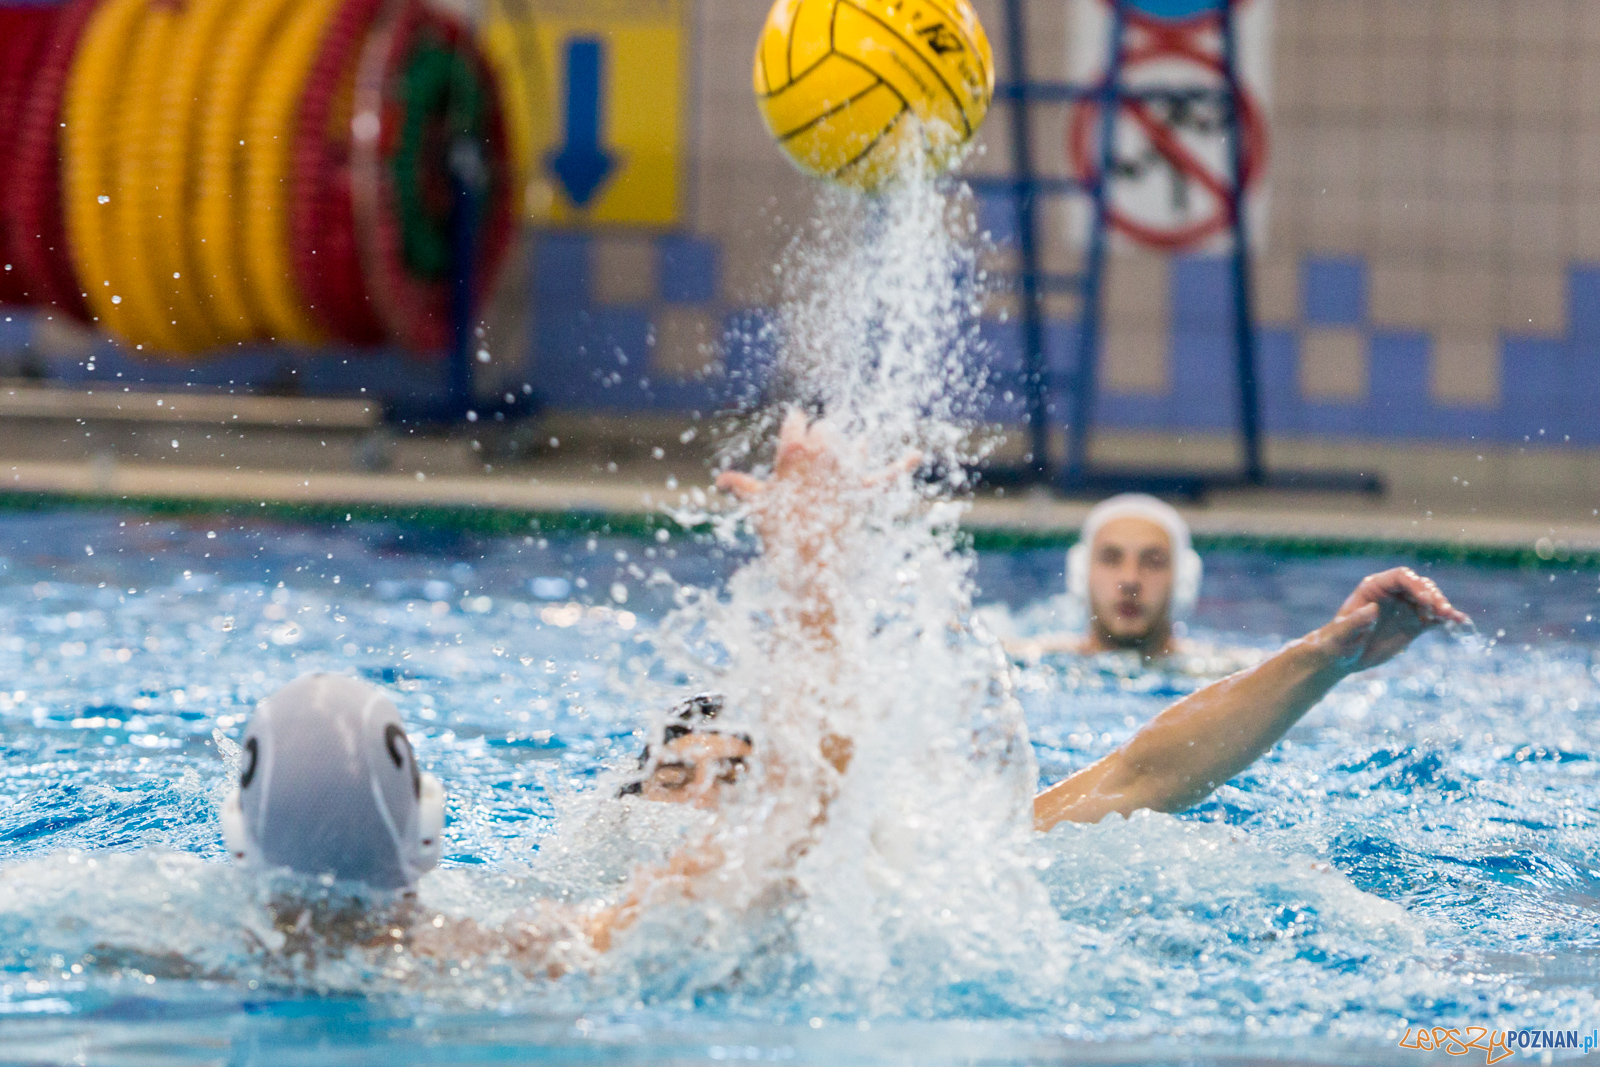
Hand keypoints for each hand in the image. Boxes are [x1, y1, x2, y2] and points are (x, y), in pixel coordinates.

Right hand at [716, 410, 920, 551]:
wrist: (808, 566)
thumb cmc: (779, 537)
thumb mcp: (759, 509)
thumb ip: (744, 487)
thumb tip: (723, 480)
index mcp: (790, 458)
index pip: (796, 424)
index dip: (796, 425)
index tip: (796, 426)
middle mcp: (818, 460)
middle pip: (826, 430)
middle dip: (823, 435)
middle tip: (819, 447)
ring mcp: (842, 475)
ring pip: (852, 444)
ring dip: (852, 446)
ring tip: (853, 445)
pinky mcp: (863, 493)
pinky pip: (885, 476)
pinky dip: (902, 464)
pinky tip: (916, 454)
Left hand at [1313, 567, 1468, 673]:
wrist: (1341, 658)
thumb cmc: (1336, 643)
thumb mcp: (1342, 634)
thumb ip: (1355, 622)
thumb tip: (1373, 609)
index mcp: (1374, 587)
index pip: (1401, 577)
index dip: (1415, 585)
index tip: (1426, 601)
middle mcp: (1393, 594)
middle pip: (1420, 586)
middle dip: (1433, 597)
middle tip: (1441, 612)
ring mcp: (1405, 608)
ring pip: (1431, 601)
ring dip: (1443, 608)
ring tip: (1452, 619)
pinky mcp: (1414, 625)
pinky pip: (1435, 619)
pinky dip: (1447, 621)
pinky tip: (1462, 625)